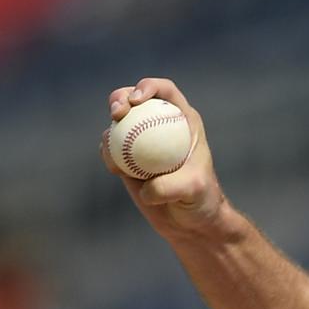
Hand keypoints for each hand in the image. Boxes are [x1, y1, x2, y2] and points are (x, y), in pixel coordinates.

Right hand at [105, 77, 226, 236]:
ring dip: (110, 127)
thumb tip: (146, 186)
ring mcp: (141, 140)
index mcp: (183, 119)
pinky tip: (114, 167)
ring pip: (118, 122)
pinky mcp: (127, 159)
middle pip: (134, 98)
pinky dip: (107, 154)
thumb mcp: (193, 190)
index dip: (148, 86)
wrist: (190, 222)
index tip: (137, 100)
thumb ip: (171, 185)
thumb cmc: (200, 201)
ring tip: (111, 144)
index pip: (165, 91)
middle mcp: (160, 124)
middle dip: (120, 98)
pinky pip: (110, 150)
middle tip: (117, 113)